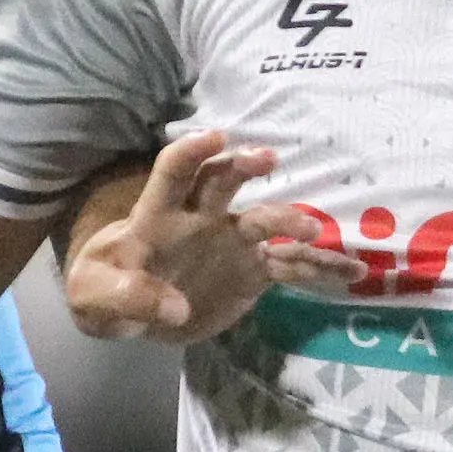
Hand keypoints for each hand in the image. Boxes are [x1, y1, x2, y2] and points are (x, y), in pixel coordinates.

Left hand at [60, 129, 363, 344]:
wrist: (130, 313)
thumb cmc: (104, 291)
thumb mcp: (98, 299)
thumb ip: (128, 298)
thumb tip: (174, 308)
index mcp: (158, 216)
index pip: (174, 172)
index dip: (192, 152)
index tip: (216, 138)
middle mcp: (202, 217)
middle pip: (224, 182)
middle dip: (245, 167)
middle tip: (267, 161)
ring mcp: (232, 241)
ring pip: (267, 222)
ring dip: (291, 221)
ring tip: (315, 234)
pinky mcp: (252, 271)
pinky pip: (292, 266)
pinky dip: (321, 269)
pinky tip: (354, 272)